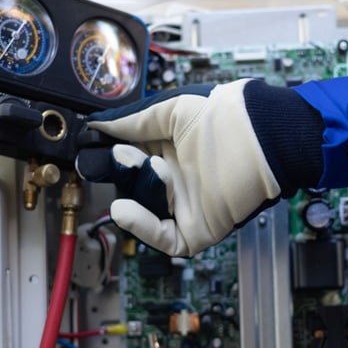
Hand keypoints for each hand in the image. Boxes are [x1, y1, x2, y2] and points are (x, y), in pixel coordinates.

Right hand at [75, 79, 322, 256]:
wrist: (262, 136)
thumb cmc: (225, 117)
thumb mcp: (172, 111)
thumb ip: (133, 121)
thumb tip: (98, 123)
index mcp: (167, 151)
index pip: (127, 157)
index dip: (106, 153)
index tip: (86, 145)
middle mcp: (175, 180)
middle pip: (130, 184)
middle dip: (118, 170)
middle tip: (107, 158)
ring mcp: (185, 206)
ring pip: (144, 208)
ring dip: (138, 187)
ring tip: (145, 164)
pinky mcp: (197, 230)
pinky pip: (163, 236)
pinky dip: (141, 226)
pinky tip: (124, 208)